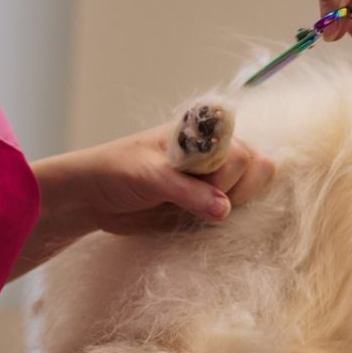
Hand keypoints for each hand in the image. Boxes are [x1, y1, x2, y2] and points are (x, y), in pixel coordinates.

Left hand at [9, 127, 274, 278]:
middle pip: (257, 170)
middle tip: (198, 201)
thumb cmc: (117, 171)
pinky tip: (198, 220)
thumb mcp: (150, 177)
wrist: (94, 197)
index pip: (244, 151)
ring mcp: (216, 178)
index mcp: (204, 132)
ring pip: (251, 191)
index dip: (231, 173)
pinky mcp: (209, 203)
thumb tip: (224, 210)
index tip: (206, 186)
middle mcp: (217, 151)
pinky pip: (236, 212)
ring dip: (231, 207)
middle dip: (233, 191)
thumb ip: (188, 191)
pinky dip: (226, 219)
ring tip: (194, 210)